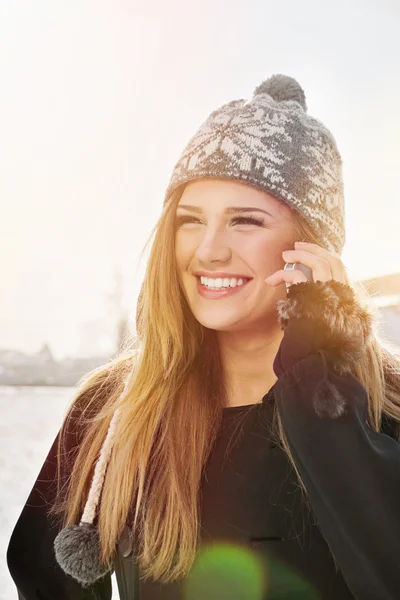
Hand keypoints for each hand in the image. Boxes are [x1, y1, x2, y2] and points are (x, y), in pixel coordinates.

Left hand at [263, 242, 372, 378]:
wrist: (314, 362)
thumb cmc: (311, 348)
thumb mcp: (316, 325)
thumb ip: (313, 307)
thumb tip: (296, 294)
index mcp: (344, 300)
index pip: (339, 269)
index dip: (324, 257)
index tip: (309, 252)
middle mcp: (342, 296)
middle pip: (334, 261)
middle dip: (314, 249)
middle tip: (296, 245)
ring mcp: (331, 297)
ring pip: (321, 263)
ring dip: (302, 255)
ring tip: (285, 255)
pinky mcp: (315, 301)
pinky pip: (300, 278)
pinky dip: (286, 274)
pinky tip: (274, 279)